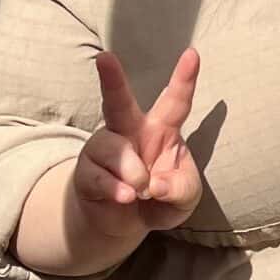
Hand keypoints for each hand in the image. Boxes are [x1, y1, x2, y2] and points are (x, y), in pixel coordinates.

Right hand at [72, 48, 202, 231]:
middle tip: (104, 58)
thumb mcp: (185, 195)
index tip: (193, 54)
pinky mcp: (86, 172)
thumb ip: (180, 187)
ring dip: (133, 172)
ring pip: (114, 148)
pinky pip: (99, 176)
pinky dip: (117, 190)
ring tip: (141, 190)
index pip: (175, 101)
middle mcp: (129, 132)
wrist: (127, 225)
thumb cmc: (161, 199)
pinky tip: (126, 197)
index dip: (184, 79)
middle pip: (118, 102)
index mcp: (161, 129)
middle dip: (112, 80)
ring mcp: (105, 150)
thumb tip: (155, 184)